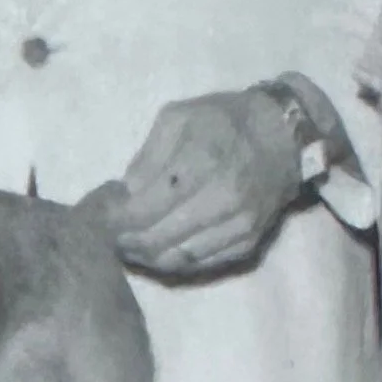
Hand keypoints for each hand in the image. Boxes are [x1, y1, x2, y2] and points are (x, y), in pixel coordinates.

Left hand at [97, 89, 303, 277]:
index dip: (116, 218)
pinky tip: (156, 250)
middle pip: (158, 238)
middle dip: (124, 241)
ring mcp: (238, 226)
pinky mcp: (248, 244)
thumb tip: (127, 193)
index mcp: (204, 161)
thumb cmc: (224, 120)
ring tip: (126, 245)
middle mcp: (224, 199)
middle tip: (106, 235)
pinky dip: (172, 262)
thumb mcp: (180, 116)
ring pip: (177, 258)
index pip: (147, 207)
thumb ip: (149, 154)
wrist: (282, 135)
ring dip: (144, 257)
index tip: (99, 216)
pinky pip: (200, 265)